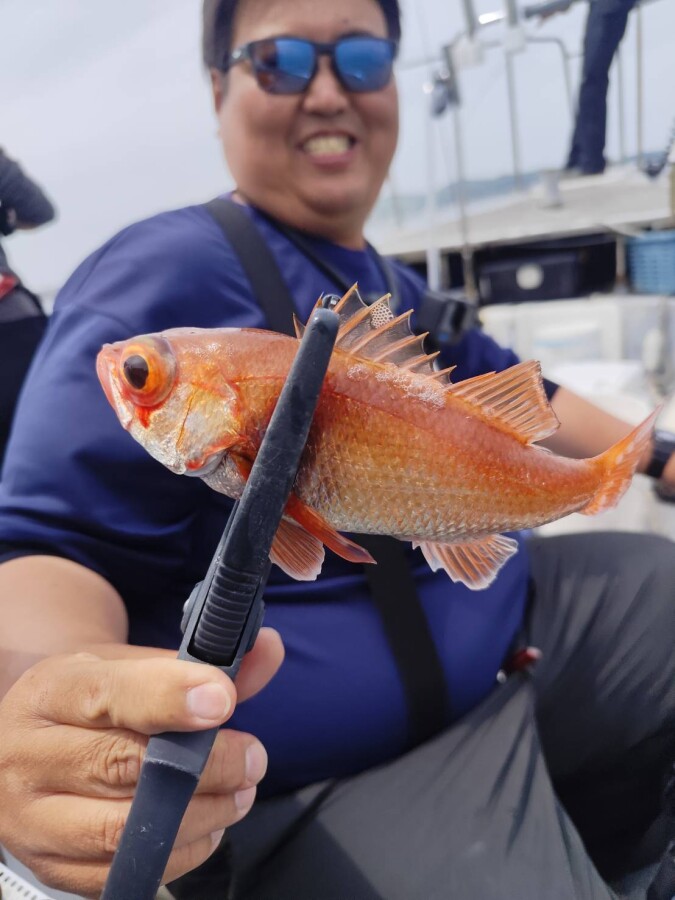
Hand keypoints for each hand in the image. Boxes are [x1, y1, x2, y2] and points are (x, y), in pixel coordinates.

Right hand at [0, 628, 283, 897]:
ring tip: (241, 792)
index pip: (108, 694)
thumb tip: (268, 649)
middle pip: (120, 766)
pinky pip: (123, 873)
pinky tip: (211, 824)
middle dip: (204, 765)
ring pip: (123, 830)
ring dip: (200, 813)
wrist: (34, 744)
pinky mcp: (52, 868)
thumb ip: (203, 661)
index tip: (222, 700)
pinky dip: (181, 852)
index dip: (170, 697)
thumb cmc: (95, 701)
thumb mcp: (135, 665)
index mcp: (51, 692)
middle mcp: (29, 756)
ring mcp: (34, 820)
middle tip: (253, 757)